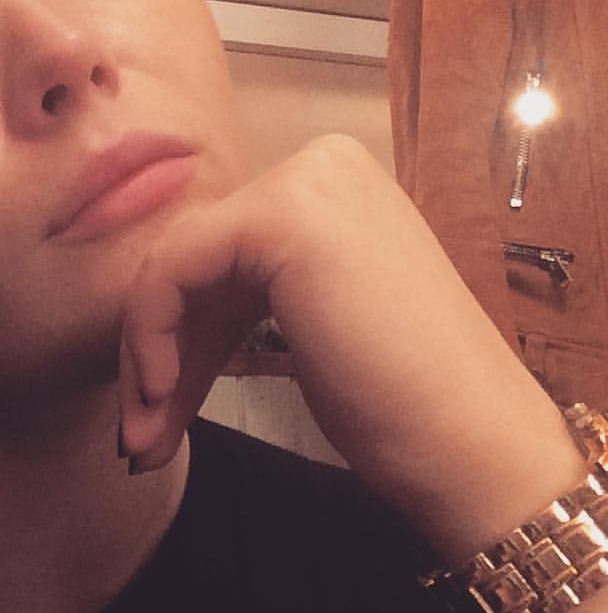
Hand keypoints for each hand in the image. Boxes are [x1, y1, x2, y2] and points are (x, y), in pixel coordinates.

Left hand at [117, 135, 583, 563]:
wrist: (472, 442)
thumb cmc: (403, 406)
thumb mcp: (308, 332)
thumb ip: (242, 305)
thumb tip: (157, 329)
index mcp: (334, 192)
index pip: (221, 261)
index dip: (177, 344)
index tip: (158, 420)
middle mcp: (321, 170)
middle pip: (195, 264)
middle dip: (159, 358)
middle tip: (141, 439)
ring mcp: (306, 185)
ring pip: (174, 268)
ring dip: (148, 361)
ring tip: (144, 442)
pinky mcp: (282, 217)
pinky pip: (173, 269)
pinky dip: (152, 336)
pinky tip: (162, 396)